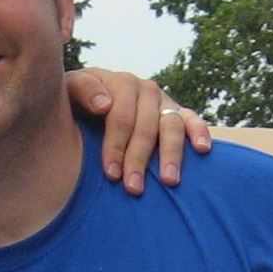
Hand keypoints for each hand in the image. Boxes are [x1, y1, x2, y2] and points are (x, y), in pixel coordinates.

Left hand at [64, 68, 211, 193]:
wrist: (88, 99)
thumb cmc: (75, 102)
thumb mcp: (69, 90)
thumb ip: (83, 90)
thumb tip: (104, 105)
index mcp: (119, 83)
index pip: (120, 116)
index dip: (116, 145)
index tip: (111, 173)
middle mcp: (144, 89)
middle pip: (146, 126)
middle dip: (139, 158)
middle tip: (133, 188)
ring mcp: (163, 101)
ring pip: (171, 126)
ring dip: (171, 154)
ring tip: (169, 181)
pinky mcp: (177, 112)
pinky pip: (192, 120)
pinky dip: (200, 132)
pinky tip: (202, 149)